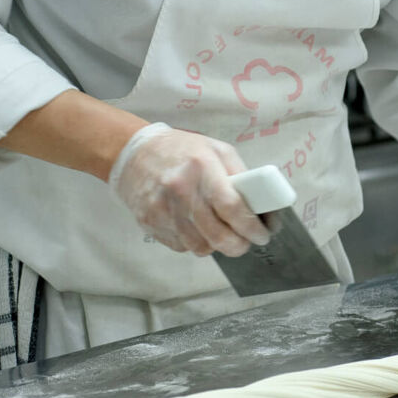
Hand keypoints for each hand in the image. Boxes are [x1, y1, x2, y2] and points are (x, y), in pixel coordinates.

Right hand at [107, 123, 270, 256]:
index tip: (263, 234)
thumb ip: (239, 175)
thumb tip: (262, 203)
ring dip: (217, 246)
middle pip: (218, 236)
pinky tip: (197, 227)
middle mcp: (181, 190)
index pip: (232, 208)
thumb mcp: (216, 149)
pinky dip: (195, 242)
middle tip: (247, 241)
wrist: (134, 155)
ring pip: (201, 247)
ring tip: (221, 232)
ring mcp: (163, 210)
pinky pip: (182, 247)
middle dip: (240, 245)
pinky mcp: (151, 224)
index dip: (252, 227)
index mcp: (202, 167)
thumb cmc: (180, 150)